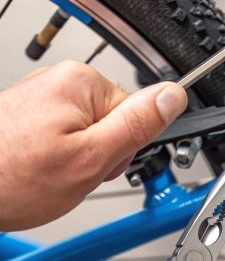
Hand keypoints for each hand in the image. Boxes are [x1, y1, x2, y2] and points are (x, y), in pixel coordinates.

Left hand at [0, 63, 186, 229]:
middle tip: (71, 173)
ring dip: (77, 160)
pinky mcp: (28, 113)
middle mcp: (60, 81)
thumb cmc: (11, 179)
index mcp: (82, 84)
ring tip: (49, 173)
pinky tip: (38, 169)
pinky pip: (63, 137)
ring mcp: (41, 97)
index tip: (98, 164)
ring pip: (87, 134)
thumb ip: (137, 125)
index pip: (135, 114)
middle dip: (98, 156)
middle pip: (112, 122)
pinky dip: (56, 158)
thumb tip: (173, 96)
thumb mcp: (90, 159)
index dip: (121, 150)